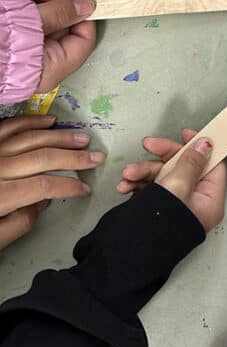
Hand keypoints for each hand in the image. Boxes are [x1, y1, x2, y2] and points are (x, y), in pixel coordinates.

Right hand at [0, 0, 95, 92]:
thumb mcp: (28, 24)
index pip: (83, 39)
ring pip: (33, 18)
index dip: (81, 14)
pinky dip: (8, 5)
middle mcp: (39, 63)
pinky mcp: (6, 44)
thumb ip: (59, 14)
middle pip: (57, 24)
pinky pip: (15, 22)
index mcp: (52, 67)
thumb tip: (86, 7)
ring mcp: (21, 54)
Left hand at [0, 115, 97, 248]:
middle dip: (74, 158)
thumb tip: (44, 202)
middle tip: (97, 157)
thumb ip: (18, 224)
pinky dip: (31, 121)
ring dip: (60, 136)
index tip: (85, 189)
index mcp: (0, 196)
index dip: (70, 186)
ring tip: (82, 138)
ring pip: (31, 138)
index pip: (46, 185)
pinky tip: (49, 121)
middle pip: (44, 157)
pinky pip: (10, 126)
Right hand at [117, 128, 225, 232]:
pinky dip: (138, 184)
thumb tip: (206, 144)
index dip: (199, 146)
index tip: (184, 133)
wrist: (126, 255)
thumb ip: (191, 163)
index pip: (211, 164)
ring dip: (144, 171)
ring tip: (128, 175)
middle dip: (161, 158)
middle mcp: (195, 203)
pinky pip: (152, 189)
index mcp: (209, 200)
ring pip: (164, 176)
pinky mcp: (158, 210)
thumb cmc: (158, 224)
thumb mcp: (177, 186)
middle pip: (184, 167)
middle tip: (148, 145)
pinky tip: (125, 186)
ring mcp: (175, 207)